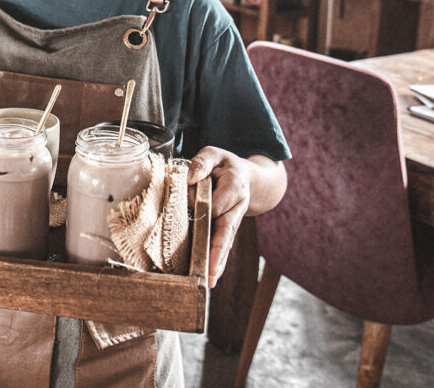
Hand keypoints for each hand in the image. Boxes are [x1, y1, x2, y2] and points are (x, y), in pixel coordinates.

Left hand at [187, 146, 252, 288]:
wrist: (247, 176)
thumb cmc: (225, 164)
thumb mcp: (214, 154)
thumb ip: (202, 162)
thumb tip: (189, 177)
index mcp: (234, 186)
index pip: (216, 204)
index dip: (202, 210)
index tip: (186, 212)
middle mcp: (237, 207)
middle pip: (226, 231)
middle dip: (217, 252)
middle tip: (210, 272)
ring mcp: (234, 220)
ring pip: (226, 243)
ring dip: (217, 262)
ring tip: (209, 281)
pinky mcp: (228, 229)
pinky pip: (223, 245)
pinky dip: (217, 261)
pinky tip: (211, 277)